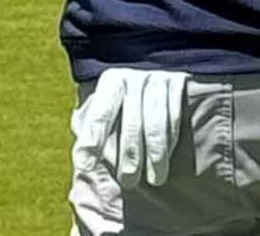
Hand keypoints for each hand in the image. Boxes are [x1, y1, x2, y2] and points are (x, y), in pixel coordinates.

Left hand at [74, 68, 186, 186]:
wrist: (163, 87)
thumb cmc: (127, 111)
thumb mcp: (108, 117)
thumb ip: (92, 132)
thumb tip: (80, 158)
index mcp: (109, 82)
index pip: (99, 116)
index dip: (91, 142)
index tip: (85, 166)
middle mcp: (131, 77)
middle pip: (130, 123)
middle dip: (129, 155)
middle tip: (128, 182)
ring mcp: (156, 78)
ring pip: (154, 125)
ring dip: (154, 156)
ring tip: (154, 180)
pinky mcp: (179, 83)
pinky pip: (174, 119)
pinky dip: (170, 142)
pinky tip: (165, 160)